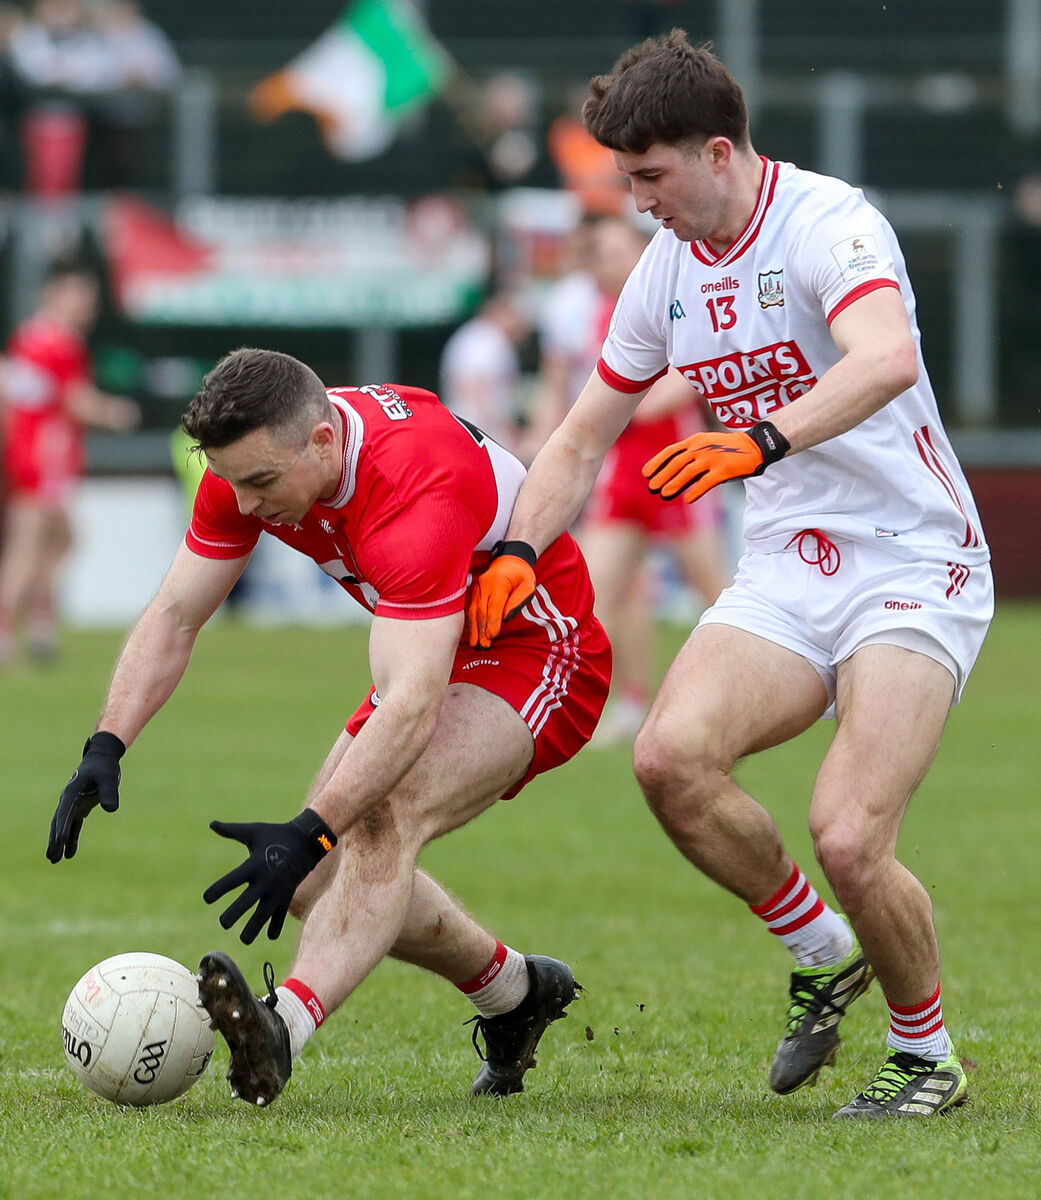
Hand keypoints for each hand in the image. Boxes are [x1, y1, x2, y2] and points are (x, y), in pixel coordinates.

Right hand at [47, 732, 125, 862]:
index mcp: (72, 792)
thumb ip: (109, 791)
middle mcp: (69, 800)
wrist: (102, 759)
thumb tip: (110, 809)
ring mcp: (73, 804)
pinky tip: (70, 853)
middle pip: (59, 822)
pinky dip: (71, 838)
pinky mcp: (80, 807)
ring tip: (55, 860)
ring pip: (63, 826)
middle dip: (55, 840)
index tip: (59, 842)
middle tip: (51, 857)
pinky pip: (74, 826)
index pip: (64, 812)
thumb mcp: (109, 777)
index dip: (62, 827)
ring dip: (60, 842)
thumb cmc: (104, 766)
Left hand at [203, 808, 336, 943]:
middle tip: (223, 923)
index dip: (218, 889)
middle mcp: (265, 880)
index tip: (206, 898)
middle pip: (247, 901)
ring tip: (244, 939)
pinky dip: (276, 926)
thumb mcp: (254, 831)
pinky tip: (269, 937)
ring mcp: (278, 890)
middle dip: (234, 914)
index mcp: (254, 865)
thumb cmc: (276, 834)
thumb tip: (211, 823)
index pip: (232, 880)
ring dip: (254, 927)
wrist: (307, 839)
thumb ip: (232, 830)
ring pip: (264, 914)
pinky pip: (281, 914)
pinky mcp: (287, 895)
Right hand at [466, 540, 536, 648]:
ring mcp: (477, 587)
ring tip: (474, 643)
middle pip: (480, 610)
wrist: (510, 560)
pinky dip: (470, 621)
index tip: (492, 636)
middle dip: (481, 629)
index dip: (492, 622)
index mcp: (499, 582)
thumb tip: (505, 617)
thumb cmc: (521, 575)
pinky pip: (470, 607)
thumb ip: (517, 601)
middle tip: (483, 645)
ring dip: (473, 628)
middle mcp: (484, 584)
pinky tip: (470, 633)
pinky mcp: (474, 591)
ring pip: (472, 610)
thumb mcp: (528, 585)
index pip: (494, 605)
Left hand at [643, 420, 789, 502]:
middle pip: (677, 463)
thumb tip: (672, 478)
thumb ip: (690, 458)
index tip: (646, 473)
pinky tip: (688, 500)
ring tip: (664, 494)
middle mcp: (701, 447)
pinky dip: (696, 491)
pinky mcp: (724, 470)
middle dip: (662, 475)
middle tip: (652, 487)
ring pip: (688, 472)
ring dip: (674, 483)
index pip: (671, 451)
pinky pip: (706, 482)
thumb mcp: (706, 447)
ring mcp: (713, 458)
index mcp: (695, 440)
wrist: (754, 445)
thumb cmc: (726, 449)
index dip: (657, 462)